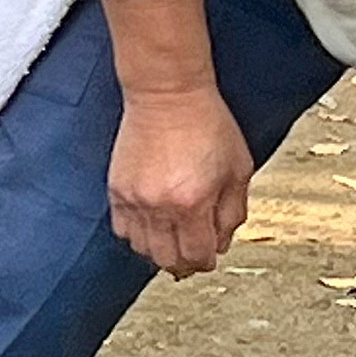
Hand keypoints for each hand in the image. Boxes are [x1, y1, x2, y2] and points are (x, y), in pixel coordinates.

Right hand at [107, 86, 252, 277]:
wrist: (168, 93)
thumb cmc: (206, 123)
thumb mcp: (238, 169)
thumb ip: (233, 212)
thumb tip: (221, 242)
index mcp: (193, 203)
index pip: (197, 256)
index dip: (206, 261)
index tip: (209, 256)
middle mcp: (160, 206)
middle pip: (167, 260)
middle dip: (183, 263)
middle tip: (192, 256)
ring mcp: (135, 199)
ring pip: (142, 249)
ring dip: (159, 251)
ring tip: (172, 240)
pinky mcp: (117, 189)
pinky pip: (122, 230)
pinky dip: (137, 235)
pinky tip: (151, 225)